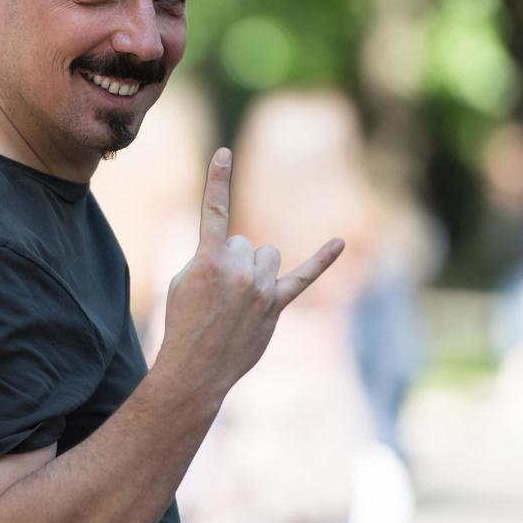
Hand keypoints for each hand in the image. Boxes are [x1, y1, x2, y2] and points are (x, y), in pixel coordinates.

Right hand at [155, 147, 343, 398]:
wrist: (196, 369)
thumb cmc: (183, 322)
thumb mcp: (182, 281)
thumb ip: (208, 256)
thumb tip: (238, 254)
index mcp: (208, 260)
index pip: (213, 211)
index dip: (217, 179)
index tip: (224, 153)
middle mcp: (239, 271)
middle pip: (245, 242)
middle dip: (231, 262)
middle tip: (216, 294)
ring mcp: (261, 289)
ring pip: (267, 256)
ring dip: (255, 270)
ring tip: (238, 297)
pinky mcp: (277, 305)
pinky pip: (304, 276)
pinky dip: (323, 259)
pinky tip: (339, 242)